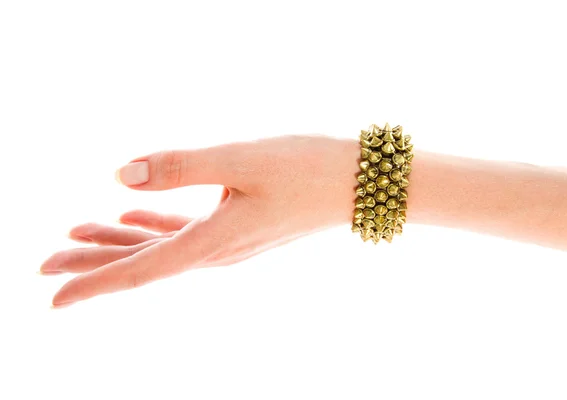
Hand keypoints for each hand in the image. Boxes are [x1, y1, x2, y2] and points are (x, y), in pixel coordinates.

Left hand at [40, 135, 358, 306]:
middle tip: (46, 265)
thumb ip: (179, 168)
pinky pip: (184, 234)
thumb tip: (119, 177)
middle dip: (92, 262)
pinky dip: (153, 228)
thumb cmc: (307, 167)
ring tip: (78, 235)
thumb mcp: (240, 160)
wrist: (360, 183)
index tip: (53, 297)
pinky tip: (133, 219)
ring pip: (160, 248)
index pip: (140, 269)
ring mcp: (230, 243)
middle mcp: (218, 251)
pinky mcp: (240, 228)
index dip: (93, 281)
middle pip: (142, 262)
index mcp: (214, 241)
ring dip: (117, 244)